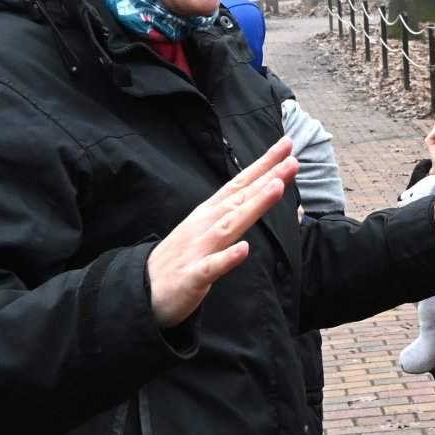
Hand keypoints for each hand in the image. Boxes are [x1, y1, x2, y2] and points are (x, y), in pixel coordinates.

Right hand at [147, 138, 295, 327]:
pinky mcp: (192, 276)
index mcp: (209, 213)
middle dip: (267, 178)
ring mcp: (198, 249)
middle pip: (240, 197)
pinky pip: (211, 267)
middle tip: (293, 159)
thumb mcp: (213, 234)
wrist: (142, 290)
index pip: (240, 183)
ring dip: (253, 206)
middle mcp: (204, 225)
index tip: (287, 144)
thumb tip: (289, 208)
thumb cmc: (183, 259)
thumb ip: (244, 217)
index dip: (264, 165)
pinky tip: (244, 249)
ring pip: (229, 225)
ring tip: (277, 188)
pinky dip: (227, 258)